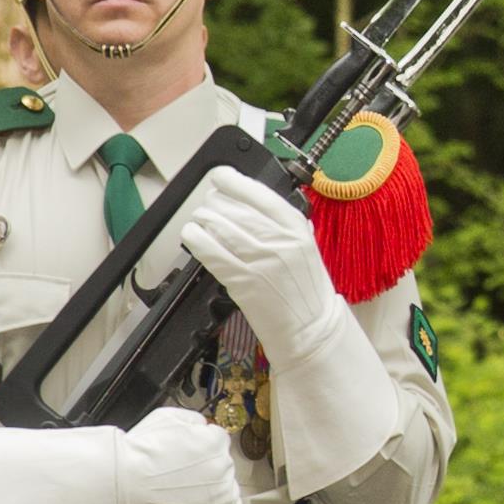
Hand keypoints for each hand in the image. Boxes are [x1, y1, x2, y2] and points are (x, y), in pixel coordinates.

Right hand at [112, 407, 250, 503]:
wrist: (123, 487)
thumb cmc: (139, 454)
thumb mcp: (166, 416)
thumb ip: (193, 419)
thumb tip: (203, 425)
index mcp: (215, 440)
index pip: (217, 440)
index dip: (200, 447)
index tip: (188, 455)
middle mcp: (223, 464)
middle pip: (221, 462)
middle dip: (205, 466)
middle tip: (180, 473)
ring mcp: (222, 491)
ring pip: (226, 485)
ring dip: (211, 487)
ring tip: (183, 491)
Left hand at [171, 168, 343, 326]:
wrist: (311, 326)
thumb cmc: (308, 288)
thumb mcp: (306, 245)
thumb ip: (285, 223)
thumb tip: (255, 201)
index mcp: (296, 227)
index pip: (258, 193)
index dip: (232, 181)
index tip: (220, 177)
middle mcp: (278, 240)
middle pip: (234, 208)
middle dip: (214, 202)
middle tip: (209, 206)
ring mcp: (259, 260)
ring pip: (219, 226)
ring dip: (202, 218)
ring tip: (200, 220)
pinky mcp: (242, 281)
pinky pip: (211, 252)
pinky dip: (196, 239)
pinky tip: (192, 235)